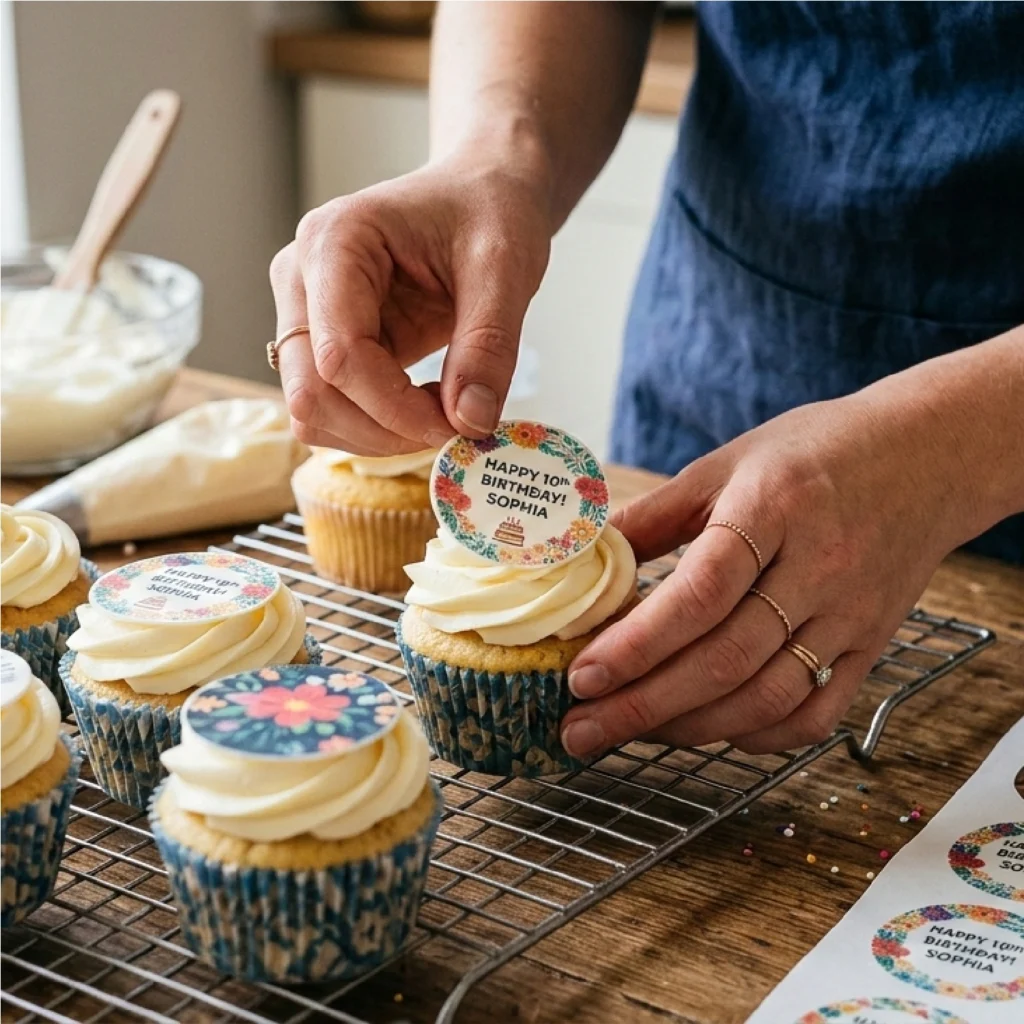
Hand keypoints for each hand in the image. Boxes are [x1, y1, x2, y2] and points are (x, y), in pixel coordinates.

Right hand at [270, 153, 551, 453]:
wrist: (482, 194)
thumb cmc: (488, 210)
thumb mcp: (505, 268)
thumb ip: (489, 345)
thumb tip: (471, 422)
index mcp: (334, 242)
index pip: (337, 355)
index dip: (395, 408)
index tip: (458, 425)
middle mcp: (302, 279)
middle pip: (310, 393)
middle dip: (383, 429)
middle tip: (452, 427)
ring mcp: (306, 315)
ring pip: (311, 412)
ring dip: (376, 436)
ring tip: (443, 412)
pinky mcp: (323, 345)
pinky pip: (330, 411)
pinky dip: (375, 429)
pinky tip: (424, 408)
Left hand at [560, 386, 976, 756]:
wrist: (925, 457)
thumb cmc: (814, 453)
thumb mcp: (727, 461)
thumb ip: (656, 513)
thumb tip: (586, 555)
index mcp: (773, 508)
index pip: (701, 593)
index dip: (637, 644)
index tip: (583, 675)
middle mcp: (818, 568)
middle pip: (725, 659)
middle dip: (642, 705)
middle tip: (579, 728)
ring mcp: (851, 616)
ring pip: (765, 698)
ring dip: (686, 728)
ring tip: (625, 732)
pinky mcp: (869, 647)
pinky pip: (814, 715)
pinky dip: (753, 736)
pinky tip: (705, 730)